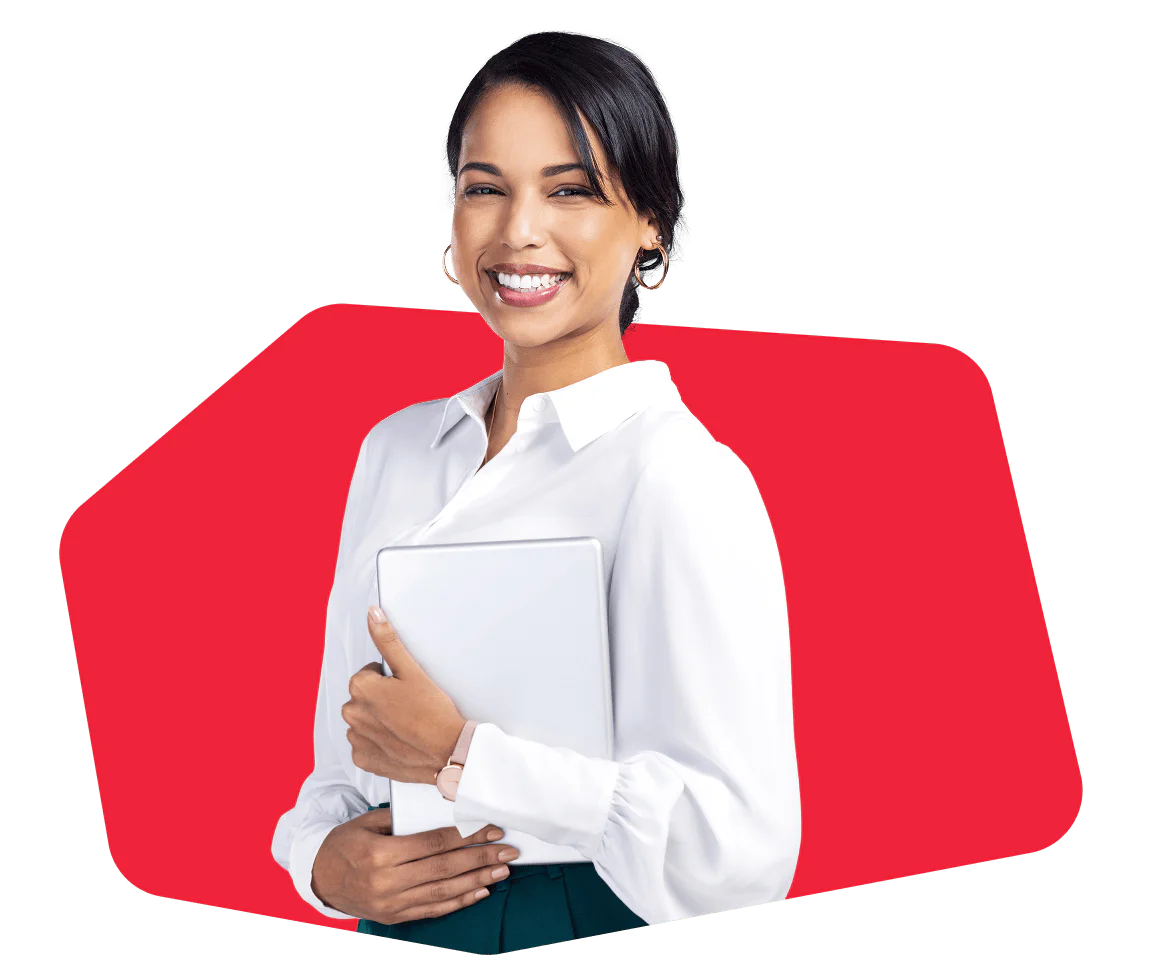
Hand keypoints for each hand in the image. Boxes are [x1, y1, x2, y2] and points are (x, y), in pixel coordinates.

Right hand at [311, 805, 520, 922]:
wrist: (319, 878)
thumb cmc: (344, 844)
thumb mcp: (366, 823)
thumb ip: (401, 818)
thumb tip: (442, 809)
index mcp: (380, 854)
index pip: (434, 843)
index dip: (467, 836)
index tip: (491, 828)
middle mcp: (388, 882)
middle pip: (445, 868)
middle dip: (481, 858)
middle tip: (508, 850)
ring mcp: (392, 904)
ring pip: (443, 891)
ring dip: (478, 881)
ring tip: (502, 870)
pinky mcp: (395, 916)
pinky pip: (433, 909)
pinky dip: (459, 901)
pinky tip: (479, 892)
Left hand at [342, 606, 467, 783]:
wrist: (447, 752)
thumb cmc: (433, 712)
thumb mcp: (412, 670)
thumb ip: (388, 641)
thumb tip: (373, 615)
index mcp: (361, 688)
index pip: (368, 674)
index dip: (389, 679)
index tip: (405, 689)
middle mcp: (352, 714)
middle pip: (364, 697)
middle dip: (381, 699)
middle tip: (408, 706)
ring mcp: (357, 739)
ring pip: (364, 720)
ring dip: (379, 721)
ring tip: (405, 724)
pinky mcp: (364, 759)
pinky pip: (366, 744)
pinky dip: (379, 742)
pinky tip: (399, 740)